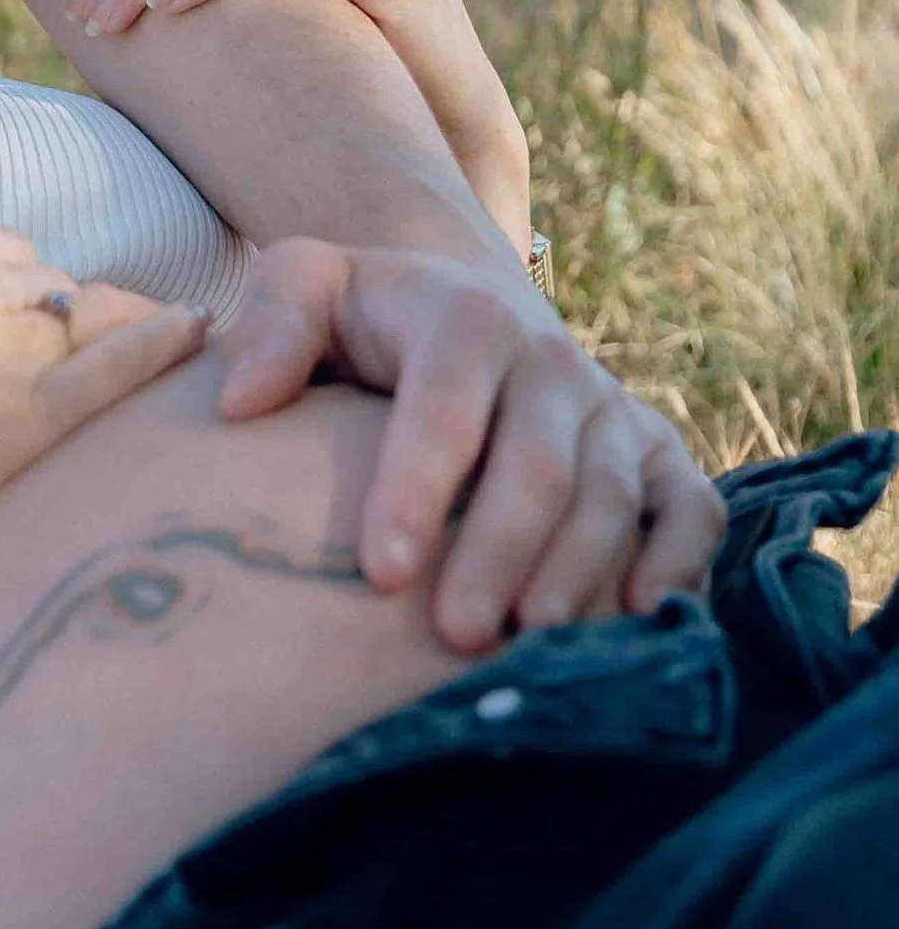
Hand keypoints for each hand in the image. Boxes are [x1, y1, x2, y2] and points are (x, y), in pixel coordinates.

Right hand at [0, 216, 208, 622]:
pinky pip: (116, 370)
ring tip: (128, 394)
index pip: (11, 260)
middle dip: (69, 336)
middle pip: (58, 291)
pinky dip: (165, 351)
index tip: (37, 348)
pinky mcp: (16, 420)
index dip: (30, 312)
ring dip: (107, 358)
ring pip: (92, 327)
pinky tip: (201, 343)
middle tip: (70, 393)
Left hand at [217, 238, 722, 651]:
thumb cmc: (366, 318)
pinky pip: (690, 507)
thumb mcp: (307, 285)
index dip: (416, 489)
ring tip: (532, 643)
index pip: (445, 410)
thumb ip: (272, 323)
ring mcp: (612, 409)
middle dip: (499, 552)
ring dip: (577, 573)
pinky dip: (678, 562)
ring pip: (612, 497)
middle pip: (540, 466)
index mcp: (467, 320)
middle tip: (456, 634)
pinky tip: (639, 618)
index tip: (379, 572)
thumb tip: (238, 402)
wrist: (462, 310)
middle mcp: (553, 363)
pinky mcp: (658, 452)